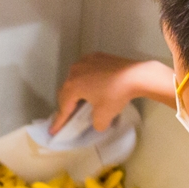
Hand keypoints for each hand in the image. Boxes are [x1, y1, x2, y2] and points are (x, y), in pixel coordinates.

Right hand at [52, 55, 175, 133]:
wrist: (136, 75)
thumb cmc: (116, 95)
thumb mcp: (103, 117)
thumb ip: (95, 124)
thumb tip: (97, 122)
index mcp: (72, 86)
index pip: (63, 107)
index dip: (59, 121)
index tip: (53, 131)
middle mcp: (74, 71)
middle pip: (66, 91)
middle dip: (67, 104)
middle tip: (68, 116)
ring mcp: (85, 61)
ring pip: (76, 79)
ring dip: (76, 90)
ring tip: (81, 101)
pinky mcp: (96, 57)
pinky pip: (87, 71)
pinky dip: (87, 79)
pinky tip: (94, 86)